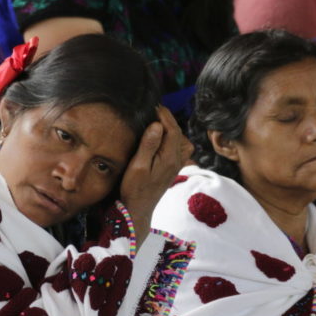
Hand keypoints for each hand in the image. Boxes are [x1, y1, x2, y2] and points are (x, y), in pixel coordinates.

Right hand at [121, 106, 192, 235]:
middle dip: (168, 120)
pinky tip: (161, 139)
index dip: (165, 115)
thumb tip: (157, 125)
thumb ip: (149, 145)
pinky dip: (172, 139)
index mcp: (170, 158)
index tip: (155, 106)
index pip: (173, 130)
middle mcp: (176, 161)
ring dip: (171, 129)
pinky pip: (178, 149)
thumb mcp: (138, 166)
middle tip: (154, 111)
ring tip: (158, 123)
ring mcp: (175, 165)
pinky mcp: (171, 169)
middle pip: (178, 134)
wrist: (137, 210)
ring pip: (181, 141)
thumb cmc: (134, 189)